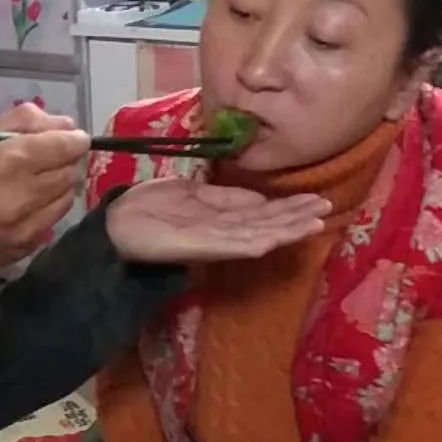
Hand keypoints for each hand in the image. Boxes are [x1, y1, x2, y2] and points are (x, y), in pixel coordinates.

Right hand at [0, 103, 88, 271]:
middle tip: (47, 160)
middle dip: (64, 162)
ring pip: (66, 199)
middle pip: (69, 172)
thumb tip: (65, 125)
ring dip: (58, 187)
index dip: (74, 139)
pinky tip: (27, 207)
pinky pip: (52, 222)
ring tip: (35, 184)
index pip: (65, 146)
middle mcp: (24, 194)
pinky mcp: (25, 247)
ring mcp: (27, 225)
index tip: (71, 138)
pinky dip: (46, 211)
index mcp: (11, 160)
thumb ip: (23, 122)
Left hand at [106, 178, 330, 265]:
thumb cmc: (149, 206)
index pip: (262, 212)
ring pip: (259, 235)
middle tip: (325, 207)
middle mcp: (222, 231)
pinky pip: (235, 245)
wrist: (116, 224)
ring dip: (286, 229)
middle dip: (296, 216)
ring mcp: (214, 241)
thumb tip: (259, 197)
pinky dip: (258, 240)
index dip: (288, 206)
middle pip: (267, 224)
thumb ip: (223, 195)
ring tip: (314, 221)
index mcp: (220, 216)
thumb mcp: (192, 192)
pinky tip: (278, 237)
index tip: (314, 198)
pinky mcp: (201, 249)